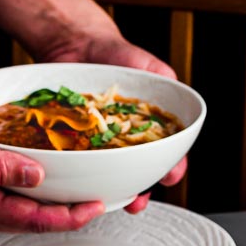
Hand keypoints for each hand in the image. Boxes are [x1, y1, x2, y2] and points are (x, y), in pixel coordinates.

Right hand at [0, 104, 104, 231]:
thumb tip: (37, 175)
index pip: (34, 220)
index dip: (69, 216)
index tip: (95, 208)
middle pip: (32, 220)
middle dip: (67, 214)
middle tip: (96, 203)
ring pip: (20, 209)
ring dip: (49, 204)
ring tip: (75, 193)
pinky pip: (6, 194)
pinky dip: (28, 189)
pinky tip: (36, 176)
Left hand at [41, 30, 187, 211]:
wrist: (76, 45)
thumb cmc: (113, 55)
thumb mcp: (143, 62)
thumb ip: (161, 74)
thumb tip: (172, 82)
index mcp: (148, 126)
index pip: (166, 153)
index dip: (172, 167)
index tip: (170, 176)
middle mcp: (124, 139)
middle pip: (138, 172)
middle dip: (141, 191)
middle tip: (138, 200)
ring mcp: (98, 142)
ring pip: (108, 175)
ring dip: (111, 191)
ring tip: (112, 199)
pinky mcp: (72, 141)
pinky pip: (76, 161)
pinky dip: (78, 173)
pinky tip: (78, 181)